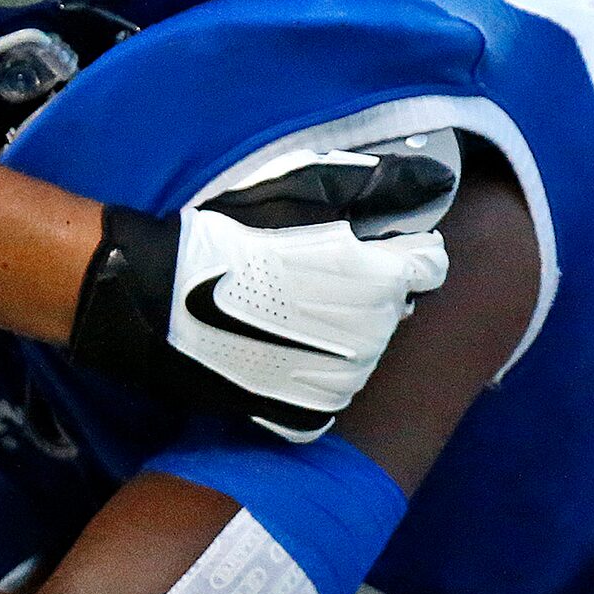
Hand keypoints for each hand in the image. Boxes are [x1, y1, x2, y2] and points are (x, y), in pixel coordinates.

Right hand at [72, 142, 454, 437]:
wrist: (161, 301)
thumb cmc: (231, 237)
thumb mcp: (303, 192)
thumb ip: (375, 188)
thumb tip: (432, 180)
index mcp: (380, 279)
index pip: (430, 265)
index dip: (402, 250)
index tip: (371, 244)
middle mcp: (373, 336)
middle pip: (395, 308)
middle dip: (369, 290)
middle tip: (311, 276)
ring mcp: (341, 382)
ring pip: (366, 352)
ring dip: (343, 333)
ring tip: (290, 312)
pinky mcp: (308, 413)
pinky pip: (332, 391)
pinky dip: (316, 373)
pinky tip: (281, 350)